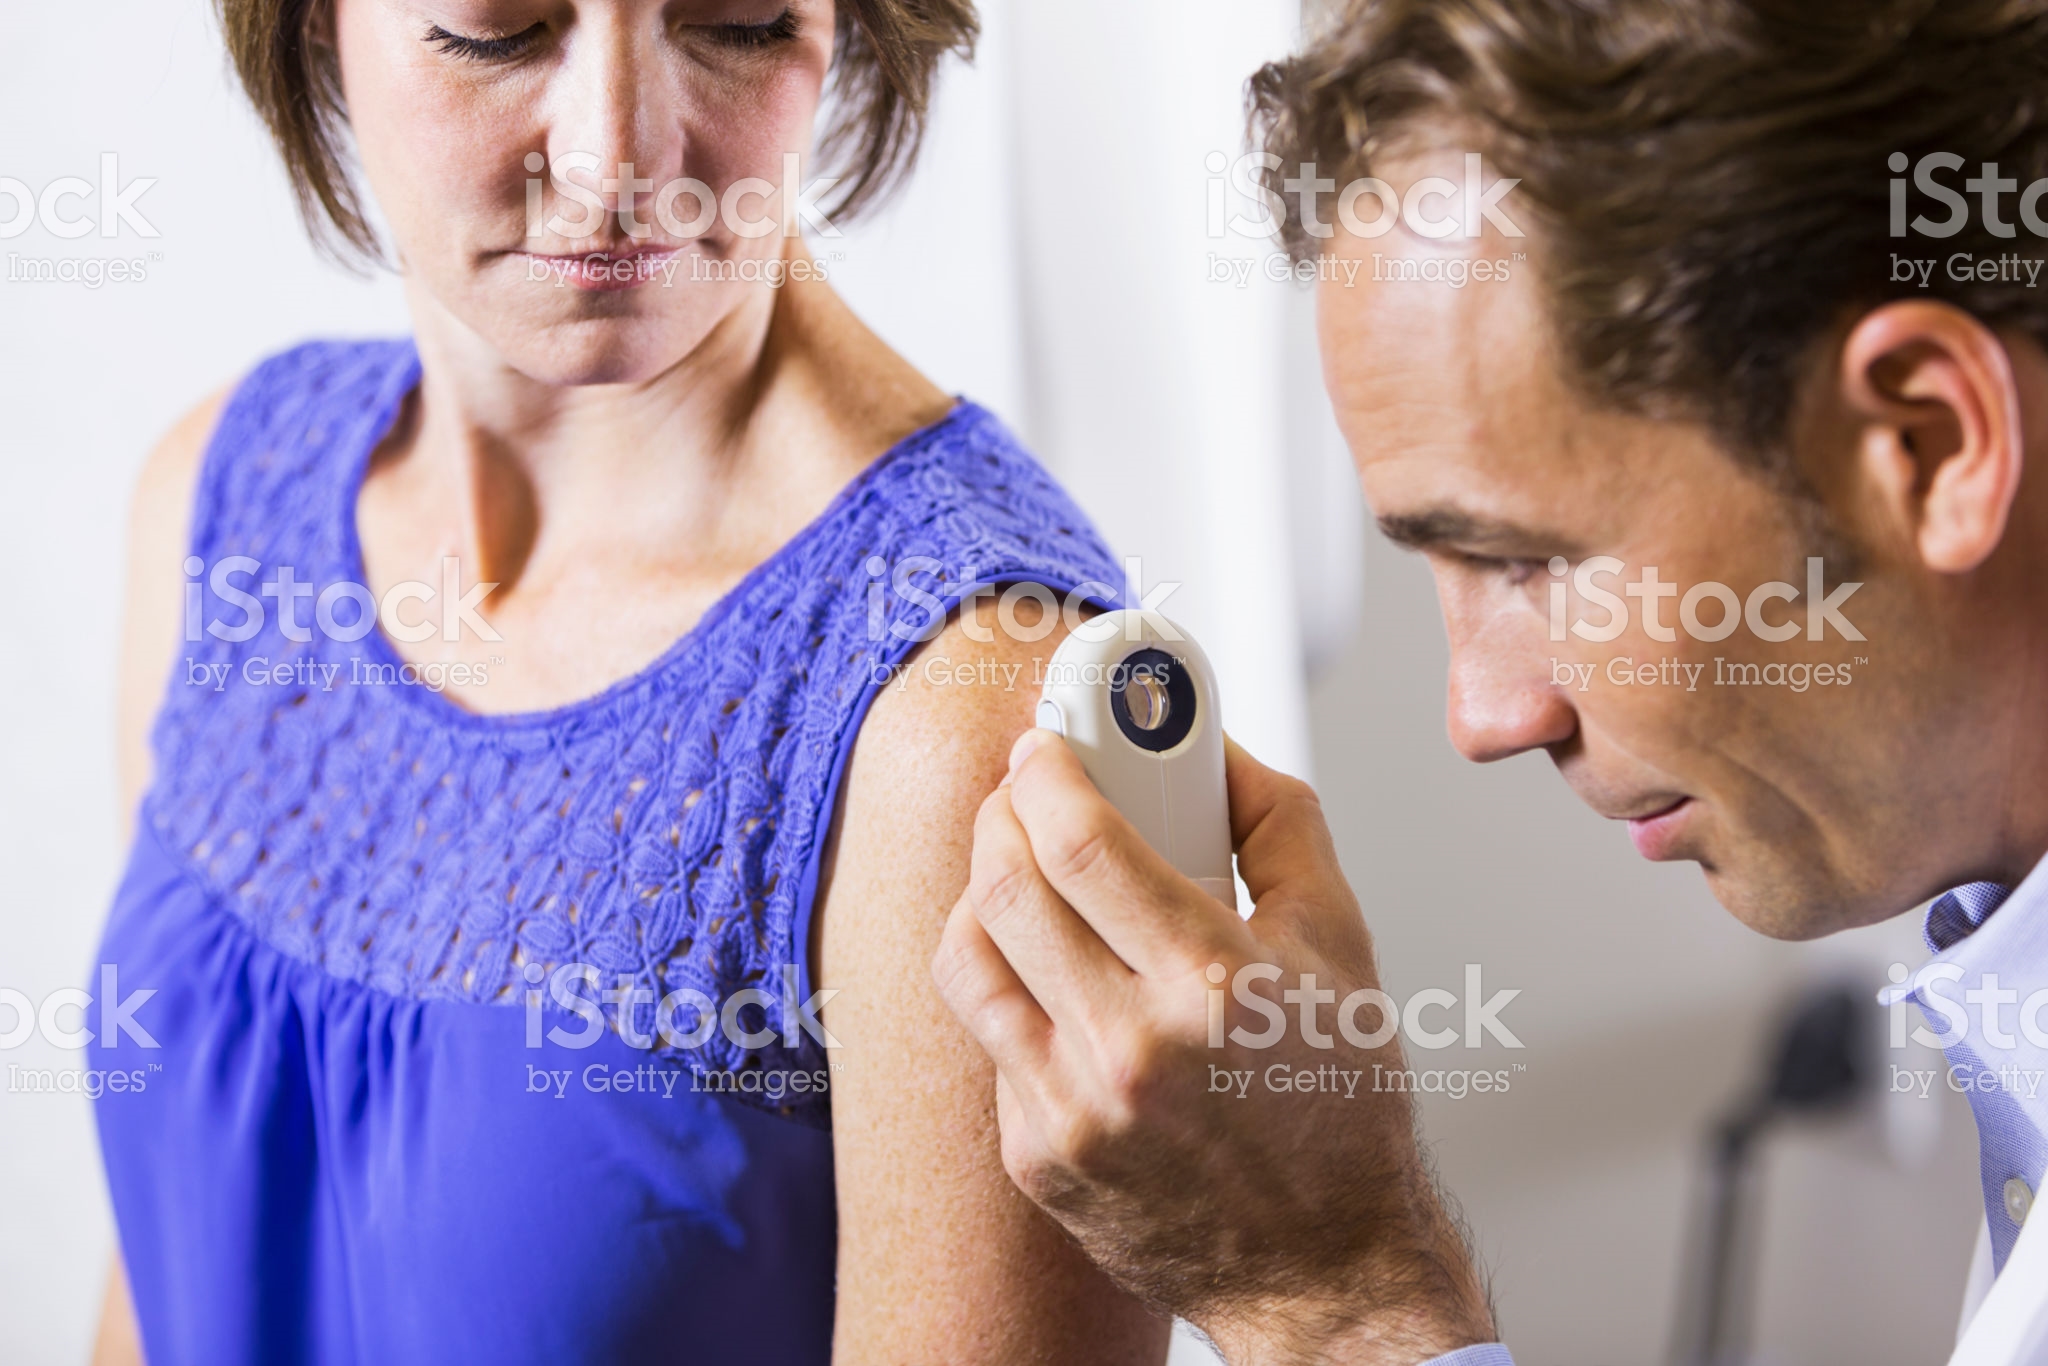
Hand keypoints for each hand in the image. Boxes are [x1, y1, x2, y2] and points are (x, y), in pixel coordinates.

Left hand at [932, 729, 1495, 1365]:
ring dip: (980, 892)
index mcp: (1212, 987)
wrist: (1326, 1267)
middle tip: (1022, 794)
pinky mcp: (1037, 1156)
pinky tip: (1049, 976)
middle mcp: (1132, 1052)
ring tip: (1016, 872)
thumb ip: (1279, 824)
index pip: (1083, 845)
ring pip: (969, 960)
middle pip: (1007, 889)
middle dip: (1000, 815)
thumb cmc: (1340, 1110)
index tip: (1042, 746)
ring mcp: (1073, 1111)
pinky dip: (1009, 986)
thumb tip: (1215, 749)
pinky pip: (989, 1040)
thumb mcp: (1341, 944)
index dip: (1046, 774)